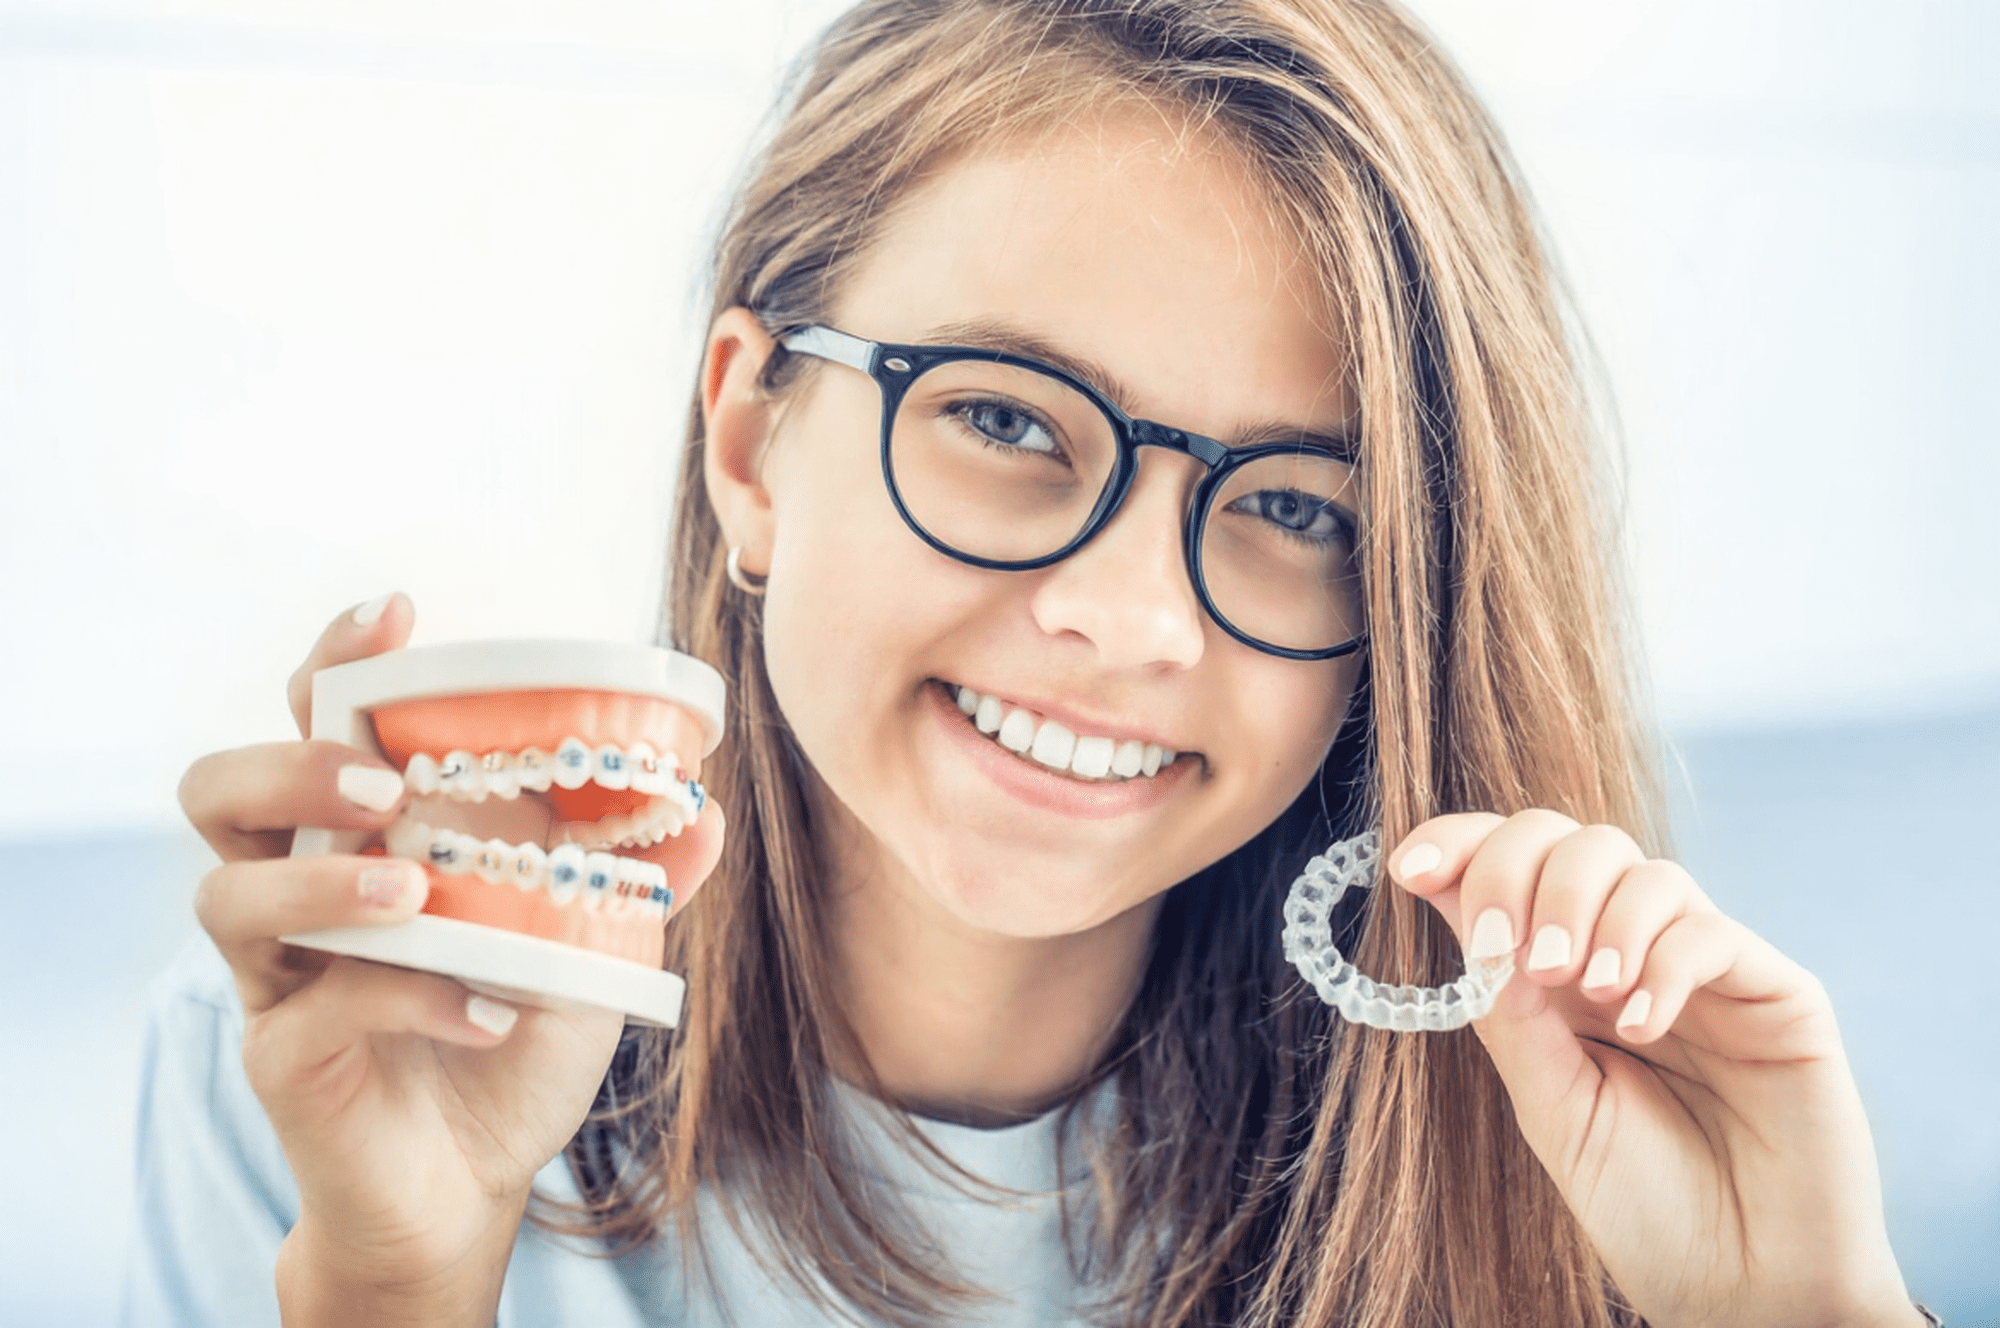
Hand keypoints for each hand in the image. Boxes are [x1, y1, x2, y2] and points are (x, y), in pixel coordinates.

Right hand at [178, 597, 725, 1325]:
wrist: (474, 1178)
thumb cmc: (515, 1033)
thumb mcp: (588, 945)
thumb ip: (634, 875)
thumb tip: (706, 810)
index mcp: (365, 832)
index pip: (316, 719)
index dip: (339, 658)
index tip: (398, 615)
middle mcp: (301, 886)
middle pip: (221, 789)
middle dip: (294, 766)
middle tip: (382, 784)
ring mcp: (280, 973)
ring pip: (226, 896)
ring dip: (321, 878)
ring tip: (412, 889)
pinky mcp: (284, 1055)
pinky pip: (319, 1008)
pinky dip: (409, 997)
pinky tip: (486, 1010)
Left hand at [1389, 811, 1918, 1327]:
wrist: (1743, 1289)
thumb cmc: (1646, 1206)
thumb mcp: (1551, 1106)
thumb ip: (1512, 1014)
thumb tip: (1472, 922)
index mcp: (1562, 976)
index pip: (1510, 868)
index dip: (1458, 846)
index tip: (1409, 870)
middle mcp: (1631, 953)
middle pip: (1572, 841)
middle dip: (1524, 874)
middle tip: (1516, 954)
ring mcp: (1706, 968)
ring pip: (1644, 869)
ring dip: (1595, 913)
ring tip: (1589, 992)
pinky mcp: (1778, 992)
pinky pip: (1712, 932)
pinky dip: (1664, 962)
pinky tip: (1641, 1024)